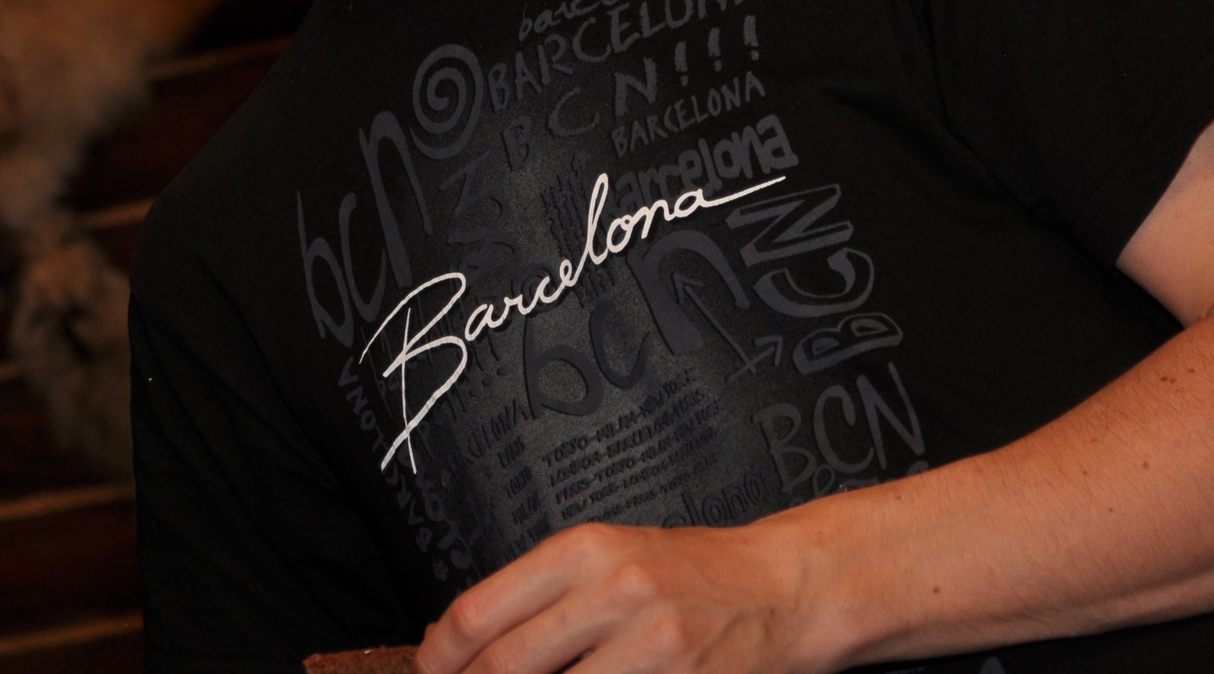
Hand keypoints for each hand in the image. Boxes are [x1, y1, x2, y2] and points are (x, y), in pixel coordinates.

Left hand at [414, 519, 840, 673]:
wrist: (783, 588)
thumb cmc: (695, 574)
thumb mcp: (613, 558)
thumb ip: (547, 595)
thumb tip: (475, 644)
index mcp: (583, 550)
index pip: (479, 612)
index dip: (440, 655)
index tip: (430, 669)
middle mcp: (611, 591)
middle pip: (503, 664)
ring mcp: (647, 645)